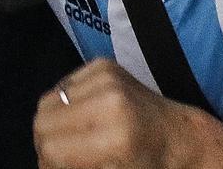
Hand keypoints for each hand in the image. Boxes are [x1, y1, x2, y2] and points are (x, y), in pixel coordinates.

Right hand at [34, 60, 222, 168]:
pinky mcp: (104, 64)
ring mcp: (107, 77)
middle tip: (60, 156)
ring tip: (71, 138)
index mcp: (114, 137)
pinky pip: (63, 85)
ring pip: (48, 101)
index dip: (47, 165)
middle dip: (45, 143)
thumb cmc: (147, 166)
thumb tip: (45, 163)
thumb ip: (74, 168)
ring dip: (54, 123)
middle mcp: (109, 100)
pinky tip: (83, 116)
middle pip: (42, 121)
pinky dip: (64, 104)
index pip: (51, 148)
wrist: (179, 136)